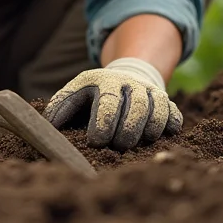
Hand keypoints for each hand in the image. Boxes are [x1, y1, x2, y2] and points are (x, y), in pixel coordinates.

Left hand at [43, 57, 182, 150]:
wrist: (125, 76)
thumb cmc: (93, 94)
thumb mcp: (75, 93)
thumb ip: (61, 107)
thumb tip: (48, 126)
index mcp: (106, 82)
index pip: (108, 102)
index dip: (104, 123)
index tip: (96, 142)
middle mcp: (131, 85)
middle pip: (137, 106)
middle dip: (128, 130)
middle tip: (118, 147)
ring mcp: (151, 93)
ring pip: (158, 109)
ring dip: (149, 130)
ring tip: (137, 143)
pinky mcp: (167, 103)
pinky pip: (174, 115)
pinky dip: (170, 126)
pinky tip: (159, 137)